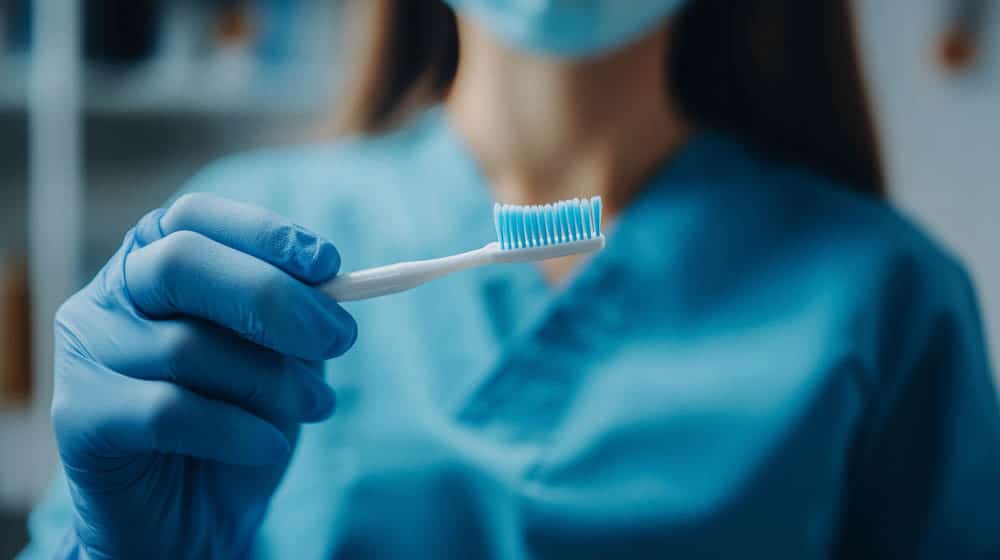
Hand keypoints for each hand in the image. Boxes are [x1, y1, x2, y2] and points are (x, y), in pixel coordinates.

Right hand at [51, 193, 356, 558]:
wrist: (193, 514)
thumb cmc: (239, 417)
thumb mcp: (281, 355)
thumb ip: (297, 312)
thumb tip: (334, 284)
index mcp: (155, 260)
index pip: (196, 217)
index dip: (264, 234)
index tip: (329, 266)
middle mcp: (110, 294)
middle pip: (181, 262)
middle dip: (271, 298)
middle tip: (337, 338)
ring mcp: (87, 351)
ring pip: (188, 347)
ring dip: (273, 382)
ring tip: (314, 407)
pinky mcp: (80, 415)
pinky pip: (170, 411)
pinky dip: (237, 429)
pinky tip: (268, 444)